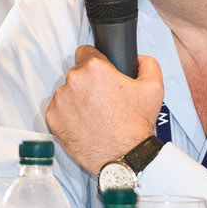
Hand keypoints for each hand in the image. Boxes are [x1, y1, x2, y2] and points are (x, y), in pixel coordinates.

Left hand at [46, 47, 163, 175]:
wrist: (124, 156)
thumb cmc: (137, 124)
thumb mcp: (154, 87)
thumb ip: (147, 63)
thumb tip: (137, 57)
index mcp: (94, 68)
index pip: (85, 51)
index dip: (95, 62)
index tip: (100, 75)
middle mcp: (73, 80)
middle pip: (76, 73)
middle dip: (88, 82)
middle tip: (102, 99)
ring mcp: (60, 100)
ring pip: (66, 92)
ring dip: (77, 99)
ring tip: (94, 114)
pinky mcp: (52, 118)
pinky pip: (59, 110)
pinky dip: (68, 115)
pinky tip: (84, 124)